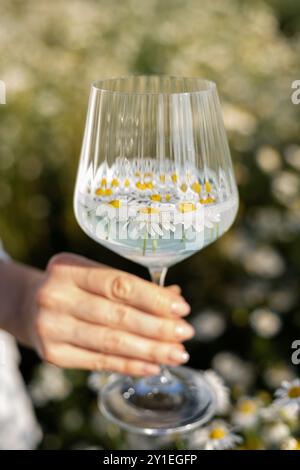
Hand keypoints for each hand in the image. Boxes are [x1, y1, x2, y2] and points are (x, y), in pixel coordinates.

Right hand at [27, 253, 193, 375]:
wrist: (28, 306)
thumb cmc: (73, 288)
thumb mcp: (94, 277)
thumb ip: (131, 288)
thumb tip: (176, 299)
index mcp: (68, 268)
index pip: (119, 284)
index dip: (154, 298)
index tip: (182, 307)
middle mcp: (56, 296)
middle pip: (117, 316)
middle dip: (158, 327)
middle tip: (186, 333)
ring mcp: (51, 327)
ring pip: (111, 342)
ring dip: (150, 350)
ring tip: (177, 354)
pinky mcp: (53, 354)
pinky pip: (99, 362)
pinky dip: (130, 365)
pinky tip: (153, 366)